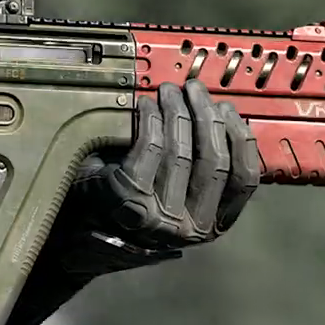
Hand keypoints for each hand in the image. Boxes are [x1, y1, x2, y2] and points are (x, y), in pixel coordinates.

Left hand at [59, 80, 257, 271]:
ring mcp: (159, 217)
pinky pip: (149, 148)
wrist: (79, 236)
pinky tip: (147, 106)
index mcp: (212, 227)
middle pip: (213, 160)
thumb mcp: (180, 200)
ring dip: (177, 111)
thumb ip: (205, 175)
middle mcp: (190, 228)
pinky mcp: (129, 199)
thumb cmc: (133, 209)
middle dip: (207, 116)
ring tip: (170, 91)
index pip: (244, 180)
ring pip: (181, 151)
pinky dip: (150, 121)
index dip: (240, 138)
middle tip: (195, 89)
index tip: (229, 110)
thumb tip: (224, 122)